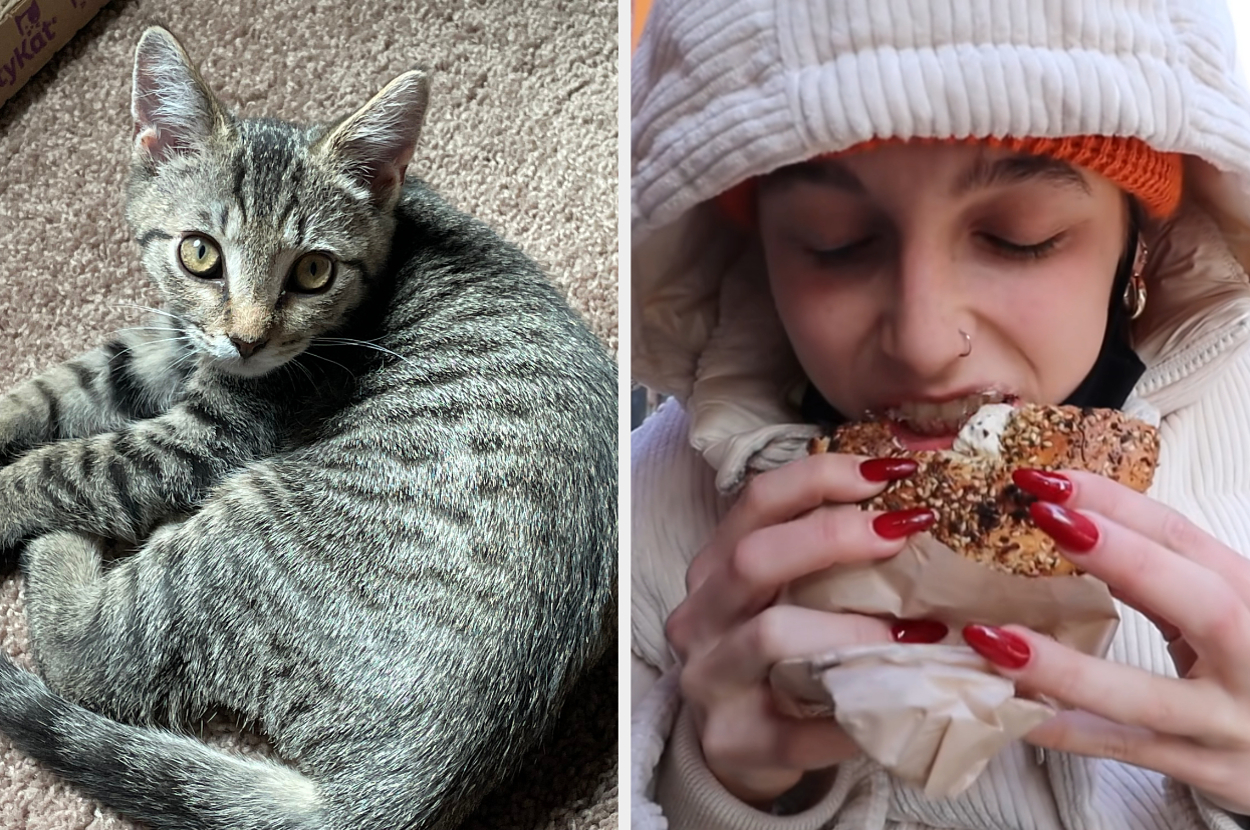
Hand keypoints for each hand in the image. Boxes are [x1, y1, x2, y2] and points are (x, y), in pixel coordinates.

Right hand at [665, 453, 943, 805]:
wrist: (736, 746)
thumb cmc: (774, 657)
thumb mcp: (782, 596)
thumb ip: (824, 557)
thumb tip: (916, 508)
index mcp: (713, 570)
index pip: (755, 502)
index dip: (819, 476)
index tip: (888, 474)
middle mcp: (701, 618)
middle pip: (753, 558)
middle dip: (832, 536)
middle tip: (903, 532)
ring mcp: (711, 682)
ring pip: (773, 636)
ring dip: (854, 629)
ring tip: (917, 632)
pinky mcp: (737, 742)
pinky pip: (803, 728)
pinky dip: (860, 712)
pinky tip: (906, 702)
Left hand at [962, 468, 1249, 812]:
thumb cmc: (1248, 669)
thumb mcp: (1222, 615)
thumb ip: (1160, 581)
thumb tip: (1072, 526)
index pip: (1186, 539)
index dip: (1118, 505)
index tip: (1049, 482)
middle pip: (1204, 604)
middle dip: (1125, 558)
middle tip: (1045, 519)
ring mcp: (1231, 724)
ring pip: (1147, 698)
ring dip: (1066, 668)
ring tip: (992, 637)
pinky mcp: (1208, 772)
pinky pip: (1125, 751)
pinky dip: (1068, 732)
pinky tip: (1015, 711)